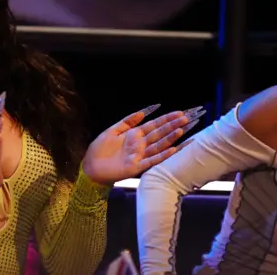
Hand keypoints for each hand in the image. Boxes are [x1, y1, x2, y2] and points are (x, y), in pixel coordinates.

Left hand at [83, 104, 204, 184]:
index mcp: (134, 135)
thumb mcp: (112, 131)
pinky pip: (152, 160)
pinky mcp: (136, 167)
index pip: (153, 125)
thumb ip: (127, 122)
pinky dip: (162, 155)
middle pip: (159, 133)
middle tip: (187, 118)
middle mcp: (140, 145)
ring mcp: (140, 155)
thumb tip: (143, 112)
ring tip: (182, 129)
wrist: (90, 167)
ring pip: (159, 145)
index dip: (166, 119)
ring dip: (170, 138)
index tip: (180, 113)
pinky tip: (173, 149)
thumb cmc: (99, 149)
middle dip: (172, 126)